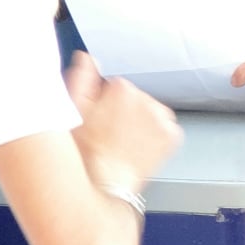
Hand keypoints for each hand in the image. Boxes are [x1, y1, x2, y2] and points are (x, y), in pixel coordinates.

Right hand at [67, 52, 181, 193]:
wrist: (103, 185)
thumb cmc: (83, 153)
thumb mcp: (72, 110)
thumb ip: (81, 77)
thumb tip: (87, 58)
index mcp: (122, 88)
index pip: (115, 87)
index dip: (103, 104)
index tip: (98, 119)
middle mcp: (146, 100)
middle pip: (135, 99)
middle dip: (123, 113)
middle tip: (109, 135)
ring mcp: (162, 119)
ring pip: (151, 113)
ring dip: (141, 123)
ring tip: (123, 143)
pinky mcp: (172, 137)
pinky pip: (166, 130)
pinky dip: (156, 137)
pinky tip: (138, 148)